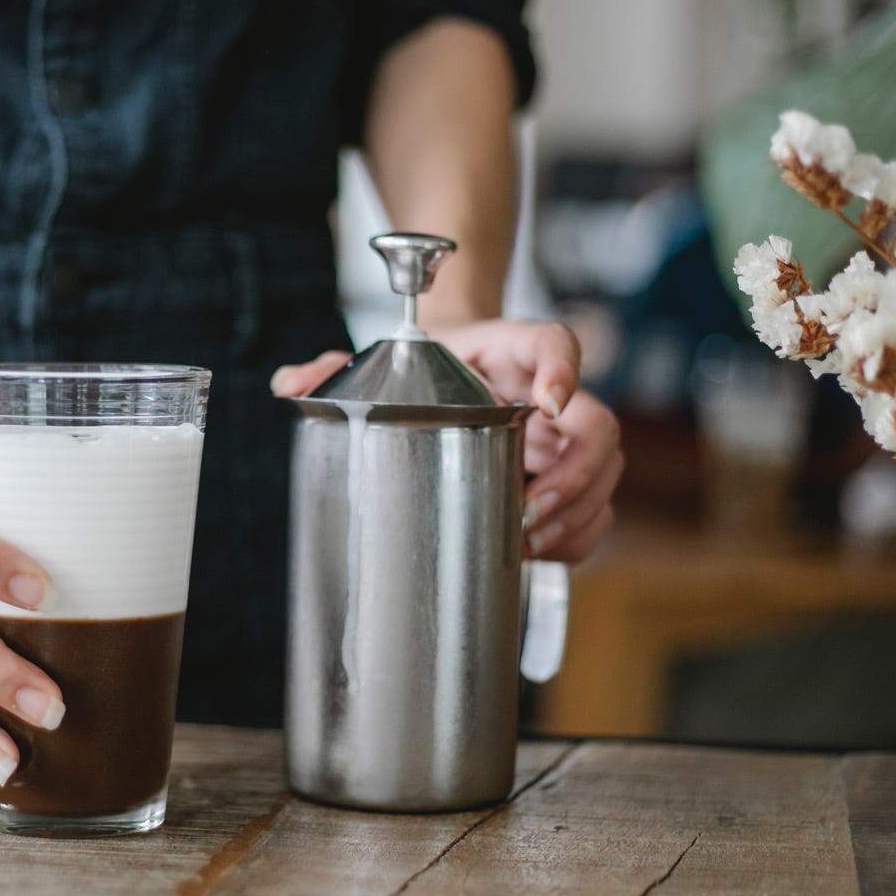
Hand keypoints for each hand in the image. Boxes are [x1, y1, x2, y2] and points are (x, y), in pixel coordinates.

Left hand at [271, 320, 621, 561]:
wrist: (446, 365)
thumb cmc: (421, 364)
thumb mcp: (381, 357)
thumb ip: (334, 368)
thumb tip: (289, 386)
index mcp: (509, 351)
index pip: (555, 342)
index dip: (564, 368)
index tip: (548, 400)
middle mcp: (550, 392)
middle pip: (598, 426)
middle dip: (573, 478)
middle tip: (525, 512)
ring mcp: (565, 436)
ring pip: (606, 473)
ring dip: (575, 515)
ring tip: (526, 542)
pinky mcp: (565, 475)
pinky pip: (596, 510)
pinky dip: (576, 537)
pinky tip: (536, 553)